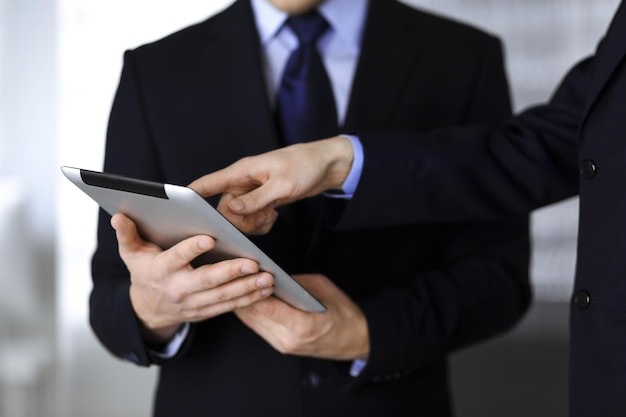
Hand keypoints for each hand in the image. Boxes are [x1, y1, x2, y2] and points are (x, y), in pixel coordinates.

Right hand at [111, 213, 274, 343]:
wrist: (148, 309)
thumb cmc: (144, 272)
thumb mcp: (132, 254)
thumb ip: (127, 234)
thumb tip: (118, 216)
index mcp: (160, 271)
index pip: (176, 258)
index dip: (191, 249)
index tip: (210, 238)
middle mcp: (177, 289)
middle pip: (207, 281)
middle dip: (231, 272)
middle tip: (253, 262)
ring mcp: (193, 303)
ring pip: (223, 296)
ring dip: (247, 288)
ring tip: (268, 278)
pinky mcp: (206, 312)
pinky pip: (229, 306)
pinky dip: (249, 299)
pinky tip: (266, 289)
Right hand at [188, 136, 353, 234]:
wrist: (326, 166)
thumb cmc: (304, 166)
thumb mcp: (282, 185)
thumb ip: (256, 199)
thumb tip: (231, 211)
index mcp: (241, 172)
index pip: (207, 184)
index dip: (189, 196)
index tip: (176, 209)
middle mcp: (242, 183)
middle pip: (224, 211)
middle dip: (239, 221)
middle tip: (261, 217)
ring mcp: (251, 193)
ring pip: (238, 218)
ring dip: (253, 224)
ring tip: (271, 215)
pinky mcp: (262, 201)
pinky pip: (252, 220)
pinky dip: (262, 223)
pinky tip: (274, 215)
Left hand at [234, 274, 368, 360]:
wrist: (356, 340)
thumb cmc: (344, 314)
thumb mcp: (322, 288)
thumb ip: (295, 282)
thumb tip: (271, 274)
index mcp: (302, 325)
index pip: (266, 307)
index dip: (250, 289)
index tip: (242, 272)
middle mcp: (289, 339)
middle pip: (253, 315)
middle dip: (241, 293)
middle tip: (232, 273)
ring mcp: (283, 345)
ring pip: (251, 323)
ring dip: (242, 303)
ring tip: (234, 283)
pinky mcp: (281, 346)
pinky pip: (258, 327)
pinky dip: (251, 312)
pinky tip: (246, 298)